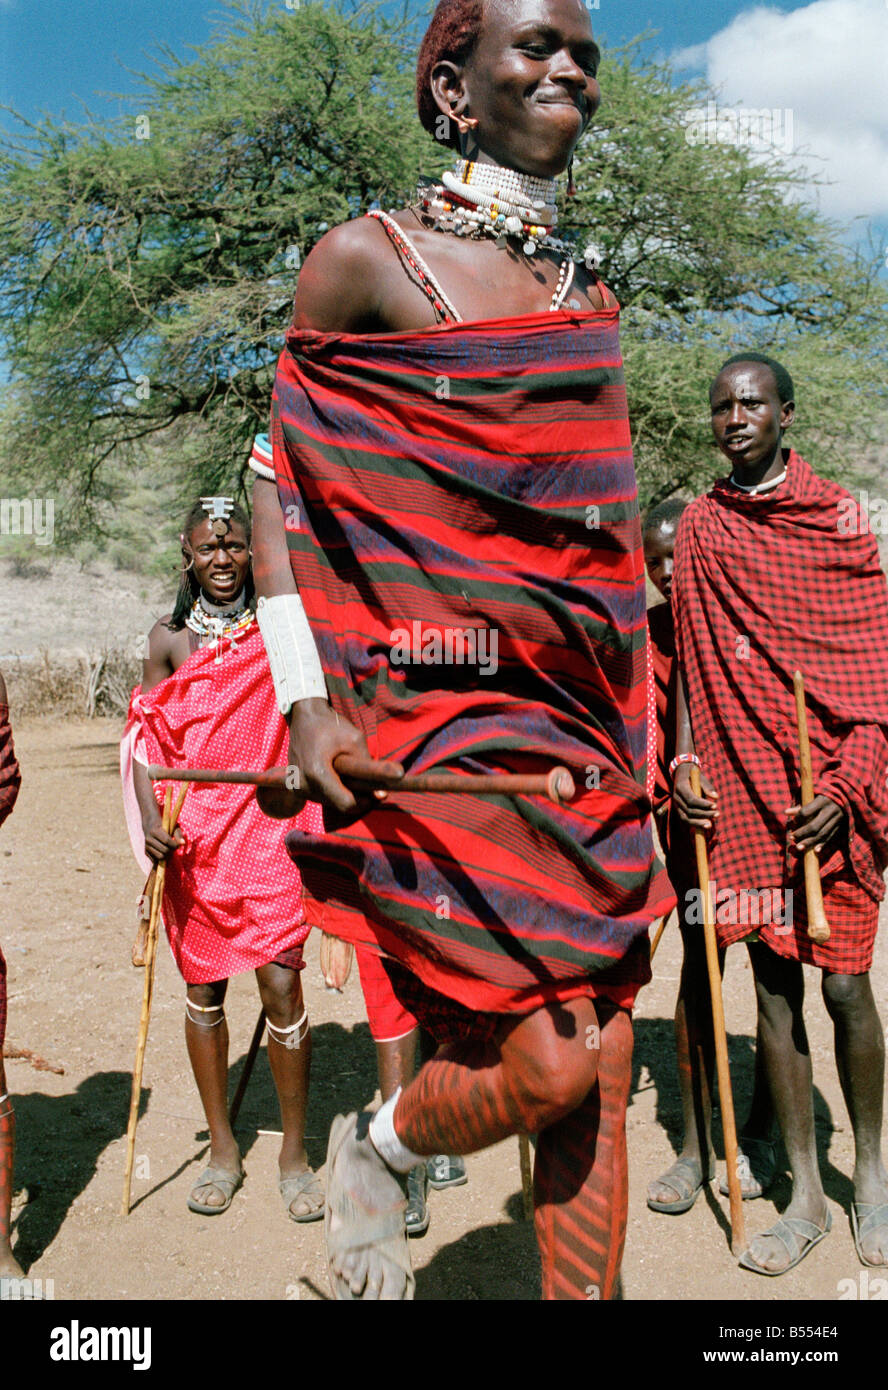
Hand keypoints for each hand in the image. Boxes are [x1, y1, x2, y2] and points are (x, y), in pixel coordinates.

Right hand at [143, 812, 183, 862]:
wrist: (151, 826)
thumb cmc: (165, 827)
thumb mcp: (173, 827)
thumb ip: (178, 834)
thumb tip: (183, 843)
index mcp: (154, 831)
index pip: (166, 841)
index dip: (174, 845)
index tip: (178, 845)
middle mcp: (148, 839)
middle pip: (164, 850)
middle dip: (171, 850)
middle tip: (174, 847)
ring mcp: (146, 846)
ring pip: (160, 857)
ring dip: (167, 856)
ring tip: (169, 850)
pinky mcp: (146, 852)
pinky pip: (156, 860)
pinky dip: (162, 858)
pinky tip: (164, 852)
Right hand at [287, 698, 402, 814]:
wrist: (304, 717)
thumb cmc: (330, 726)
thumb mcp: (355, 740)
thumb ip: (368, 767)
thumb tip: (382, 795)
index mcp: (316, 773)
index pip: (346, 803)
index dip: (365, 802)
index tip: (377, 793)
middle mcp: (303, 784)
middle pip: (338, 805)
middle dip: (356, 798)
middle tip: (370, 785)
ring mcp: (297, 787)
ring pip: (329, 803)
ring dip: (343, 795)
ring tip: (352, 776)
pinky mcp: (295, 787)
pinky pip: (320, 797)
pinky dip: (332, 791)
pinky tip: (339, 776)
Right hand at [672, 763, 718, 829]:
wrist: (681, 775)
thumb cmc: (693, 776)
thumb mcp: (700, 778)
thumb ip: (707, 787)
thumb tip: (716, 797)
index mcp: (681, 787)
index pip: (691, 799)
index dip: (703, 804)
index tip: (715, 806)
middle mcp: (676, 798)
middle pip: (689, 810)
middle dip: (704, 814)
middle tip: (717, 814)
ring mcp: (676, 805)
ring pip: (686, 818)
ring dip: (699, 823)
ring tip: (711, 824)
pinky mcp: (679, 810)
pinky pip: (686, 820)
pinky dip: (695, 824)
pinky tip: (705, 825)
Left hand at [786, 795, 844, 854]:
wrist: (846, 798)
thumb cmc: (824, 797)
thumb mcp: (813, 797)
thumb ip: (800, 806)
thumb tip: (786, 812)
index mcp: (823, 800)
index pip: (806, 812)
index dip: (798, 818)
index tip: (794, 821)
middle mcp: (831, 810)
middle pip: (815, 826)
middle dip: (802, 834)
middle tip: (792, 837)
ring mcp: (838, 819)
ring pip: (823, 834)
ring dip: (810, 842)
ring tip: (799, 847)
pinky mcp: (842, 826)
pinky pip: (831, 837)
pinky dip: (823, 844)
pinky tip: (815, 851)